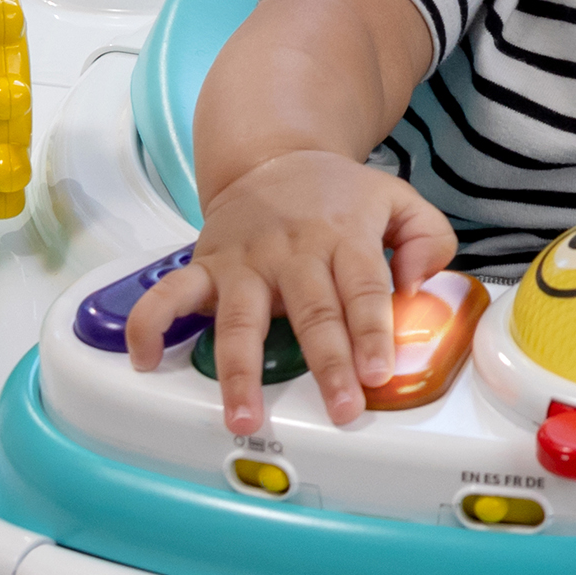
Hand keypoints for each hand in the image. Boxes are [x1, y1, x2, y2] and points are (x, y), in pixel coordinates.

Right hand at [122, 151, 457, 434]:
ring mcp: (244, 261)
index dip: (371, 332)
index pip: (361, 289)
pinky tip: (147, 361)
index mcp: (344, 236)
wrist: (273, 156)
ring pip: (240, 319)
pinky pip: (171, 293)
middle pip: (310, 312)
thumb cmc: (337, 195)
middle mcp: (292, 250)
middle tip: (339, 410)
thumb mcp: (398, 201)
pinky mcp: (206, 265)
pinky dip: (151, 323)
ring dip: (240, 372)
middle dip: (325, 365)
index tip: (377, 373)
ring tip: (245, 417)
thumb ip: (428, 238)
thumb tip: (420, 282)